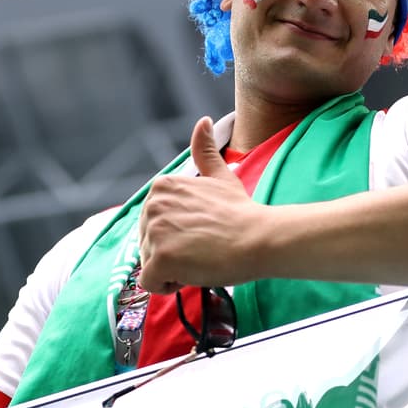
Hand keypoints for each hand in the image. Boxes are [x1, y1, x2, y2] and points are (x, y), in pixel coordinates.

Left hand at [138, 117, 266, 291]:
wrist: (259, 238)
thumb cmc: (242, 213)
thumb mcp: (221, 177)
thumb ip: (205, 151)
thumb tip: (203, 121)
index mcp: (162, 186)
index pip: (153, 225)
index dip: (177, 236)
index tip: (202, 233)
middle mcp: (152, 205)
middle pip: (148, 245)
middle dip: (172, 254)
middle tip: (204, 247)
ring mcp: (154, 231)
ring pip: (149, 266)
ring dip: (173, 270)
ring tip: (201, 258)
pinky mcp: (159, 258)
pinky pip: (150, 283)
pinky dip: (169, 285)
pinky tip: (193, 272)